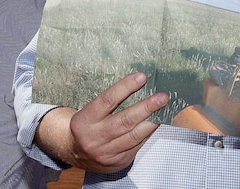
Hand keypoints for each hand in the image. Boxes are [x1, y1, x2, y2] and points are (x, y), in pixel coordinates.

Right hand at [37, 72, 169, 172]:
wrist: (75, 153)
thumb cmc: (86, 125)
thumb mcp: (88, 111)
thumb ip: (108, 102)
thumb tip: (137, 83)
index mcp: (84, 120)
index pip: (107, 100)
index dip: (125, 87)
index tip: (142, 77)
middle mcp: (94, 138)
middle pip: (125, 120)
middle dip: (147, 107)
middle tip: (162, 97)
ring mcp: (106, 153)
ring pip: (134, 136)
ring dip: (152, 121)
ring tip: (164, 109)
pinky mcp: (117, 162)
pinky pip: (137, 146)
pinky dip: (148, 133)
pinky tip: (156, 123)